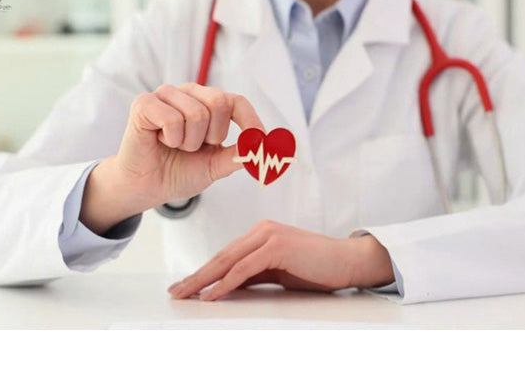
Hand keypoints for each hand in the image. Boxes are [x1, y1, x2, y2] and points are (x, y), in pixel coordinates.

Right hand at [80, 83, 263, 233]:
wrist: (147, 187)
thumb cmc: (179, 171)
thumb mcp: (217, 165)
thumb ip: (240, 154)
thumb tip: (265, 146)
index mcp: (208, 103)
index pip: (237, 101)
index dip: (250, 121)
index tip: (260, 143)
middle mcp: (189, 93)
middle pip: (220, 102)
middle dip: (213, 136)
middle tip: (195, 148)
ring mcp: (166, 95)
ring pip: (196, 113)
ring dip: (189, 142)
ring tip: (175, 146)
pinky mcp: (144, 103)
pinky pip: (172, 118)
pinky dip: (171, 138)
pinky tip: (160, 141)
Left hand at [168, 220, 394, 300]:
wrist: (347, 261)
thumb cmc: (316, 267)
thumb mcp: (278, 272)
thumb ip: (254, 276)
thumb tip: (228, 288)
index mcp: (261, 233)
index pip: (225, 255)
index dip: (204, 272)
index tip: (187, 286)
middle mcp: (261, 230)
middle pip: (221, 256)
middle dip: (196, 276)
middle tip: (176, 292)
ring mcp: (269, 235)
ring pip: (228, 261)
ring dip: (204, 280)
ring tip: (186, 295)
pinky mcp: (277, 246)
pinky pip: (244, 268)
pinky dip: (226, 283)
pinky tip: (212, 294)